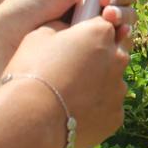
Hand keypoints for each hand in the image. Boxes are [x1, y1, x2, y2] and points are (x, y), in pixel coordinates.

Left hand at [0, 0, 146, 65]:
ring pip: (128, 18)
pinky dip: (122, 37)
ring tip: (105, 18)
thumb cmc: (25, 10)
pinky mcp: (96, 52)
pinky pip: (122, 44)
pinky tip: (112, 35)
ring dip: (123, 14)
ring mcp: (95, 30)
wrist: (2, 45)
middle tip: (104, 1)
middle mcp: (94, 7)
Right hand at [2, 18, 128, 147]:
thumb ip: (60, 26)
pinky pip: (106, 110)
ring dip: (94, 88)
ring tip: (65, 99)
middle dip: (93, 62)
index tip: (72, 46)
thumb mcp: (38, 36)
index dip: (85, 36)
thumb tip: (67, 28)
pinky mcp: (116, 116)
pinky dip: (92, 112)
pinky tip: (70, 116)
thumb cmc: (30, 73)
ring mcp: (119, 89)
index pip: (102, 27)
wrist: (29, 120)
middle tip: (66, 75)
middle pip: (110, 55)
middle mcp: (119, 58)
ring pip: (109, 84)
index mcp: (101, 33)